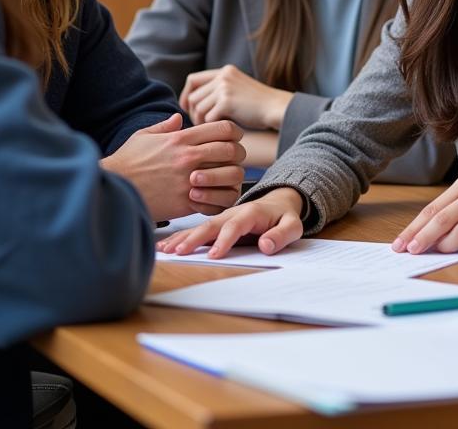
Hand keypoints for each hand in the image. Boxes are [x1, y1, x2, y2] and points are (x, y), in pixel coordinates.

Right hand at [101, 114, 245, 220]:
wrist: (113, 187)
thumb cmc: (127, 161)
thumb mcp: (143, 136)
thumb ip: (165, 126)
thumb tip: (178, 117)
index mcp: (181, 139)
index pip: (223, 129)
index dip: (235, 132)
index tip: (234, 138)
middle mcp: (188, 158)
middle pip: (232, 151)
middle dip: (238, 154)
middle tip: (234, 159)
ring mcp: (189, 181)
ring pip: (232, 176)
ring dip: (233, 177)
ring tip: (226, 179)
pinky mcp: (186, 203)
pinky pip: (218, 203)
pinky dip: (221, 201)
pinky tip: (214, 198)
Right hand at [156, 188, 304, 258]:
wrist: (278, 201)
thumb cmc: (284, 216)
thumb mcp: (292, 225)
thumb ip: (281, 235)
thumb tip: (265, 245)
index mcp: (251, 212)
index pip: (236, 226)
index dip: (224, 240)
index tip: (213, 255)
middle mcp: (233, 212)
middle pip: (211, 225)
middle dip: (195, 238)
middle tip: (179, 252)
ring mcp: (223, 217)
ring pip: (200, 227)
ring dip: (182, 238)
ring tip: (165, 250)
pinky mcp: (217, 223)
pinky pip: (198, 229)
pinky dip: (180, 237)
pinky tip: (165, 245)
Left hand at [180, 65, 291, 129]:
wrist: (276, 108)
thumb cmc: (257, 104)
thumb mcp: (237, 88)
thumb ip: (219, 89)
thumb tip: (193, 102)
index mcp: (224, 71)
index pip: (193, 79)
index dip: (186, 95)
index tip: (188, 108)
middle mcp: (223, 76)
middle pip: (194, 96)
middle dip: (193, 112)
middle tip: (201, 124)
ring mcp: (225, 87)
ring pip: (199, 107)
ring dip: (201, 121)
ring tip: (211, 128)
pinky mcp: (227, 101)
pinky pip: (208, 117)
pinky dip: (211, 126)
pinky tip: (220, 130)